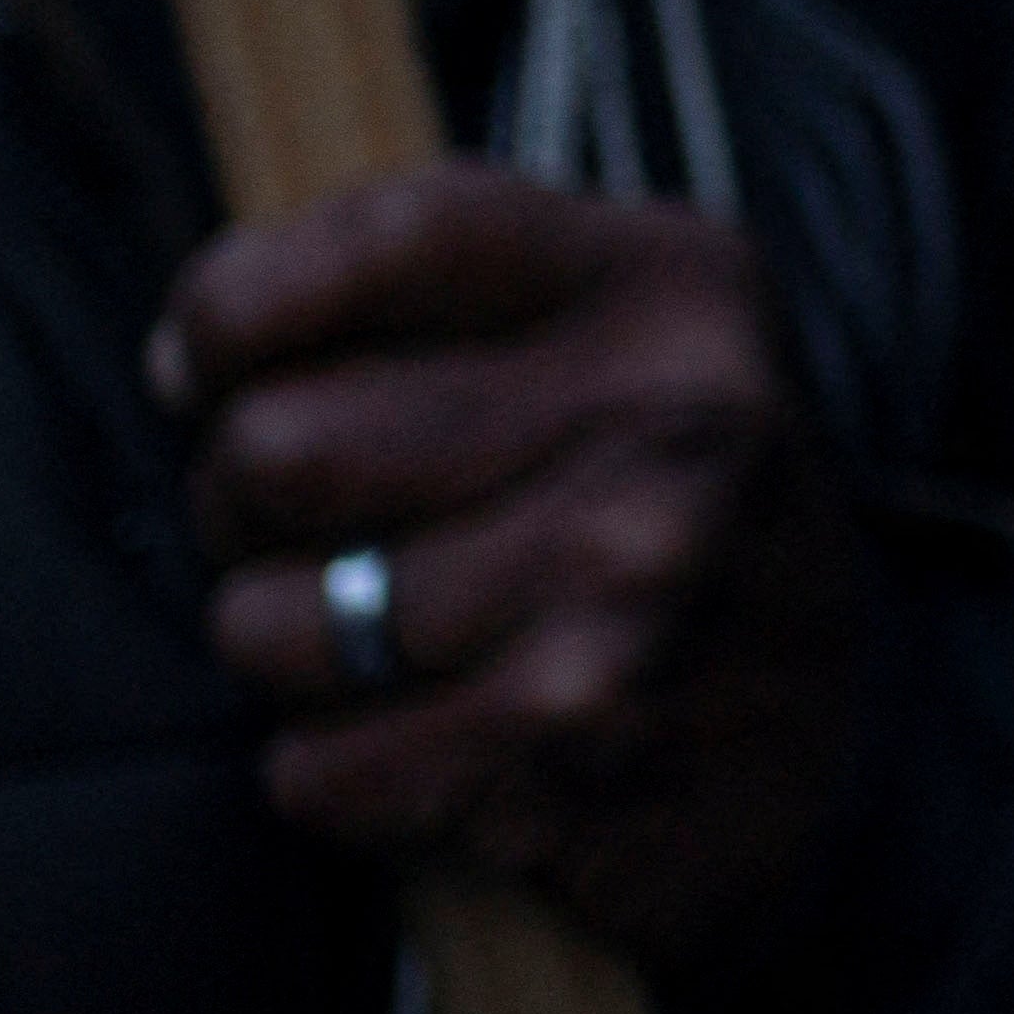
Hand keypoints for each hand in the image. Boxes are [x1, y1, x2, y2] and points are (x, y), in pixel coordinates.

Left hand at [156, 163, 875, 958]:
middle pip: (276, 447)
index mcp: (673, 287)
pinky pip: (317, 771)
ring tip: (395, 638)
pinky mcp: (577, 761)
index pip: (379, 243)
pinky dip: (344, 771)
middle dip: (250, 507)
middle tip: (336, 527)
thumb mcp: (598, 322)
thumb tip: (182, 361)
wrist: (831, 720)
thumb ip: (405, 284)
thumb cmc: (648, 493)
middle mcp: (673, 427)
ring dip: (295, 654)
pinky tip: (441, 738)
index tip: (224, 363)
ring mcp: (632, 600)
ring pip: (269, 628)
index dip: (234, 310)